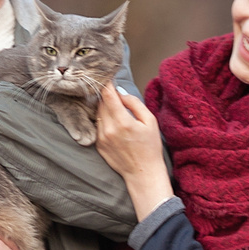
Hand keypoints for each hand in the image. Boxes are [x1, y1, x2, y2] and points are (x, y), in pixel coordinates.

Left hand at [93, 85, 175, 219]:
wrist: (143, 173)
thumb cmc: (150, 147)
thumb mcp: (150, 121)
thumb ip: (134, 103)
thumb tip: (120, 93)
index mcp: (123, 122)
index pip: (108, 96)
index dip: (106, 84)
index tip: (106, 77)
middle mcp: (108, 129)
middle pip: (101, 103)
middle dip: (107, 96)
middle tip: (114, 93)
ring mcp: (101, 138)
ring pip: (98, 114)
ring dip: (105, 108)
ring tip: (117, 111)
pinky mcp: (98, 145)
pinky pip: (98, 126)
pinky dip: (104, 121)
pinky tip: (115, 125)